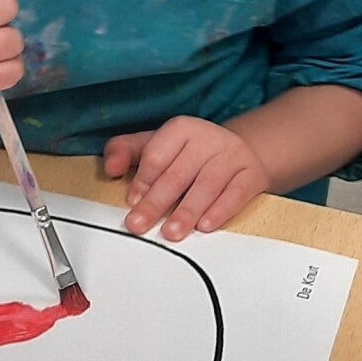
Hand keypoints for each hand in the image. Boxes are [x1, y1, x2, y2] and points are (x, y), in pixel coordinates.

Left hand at [103, 117, 268, 239]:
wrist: (238, 151)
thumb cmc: (190, 153)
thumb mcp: (157, 145)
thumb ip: (126, 152)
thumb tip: (110, 167)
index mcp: (181, 129)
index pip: (158, 154)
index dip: (142, 180)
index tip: (132, 201)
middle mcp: (208, 138)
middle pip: (178, 174)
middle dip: (156, 203)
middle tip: (139, 224)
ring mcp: (232, 156)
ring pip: (207, 185)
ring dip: (187, 212)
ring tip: (171, 232)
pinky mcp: (251, 174)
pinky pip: (236, 193)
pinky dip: (220, 211)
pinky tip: (205, 225)